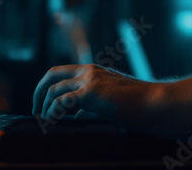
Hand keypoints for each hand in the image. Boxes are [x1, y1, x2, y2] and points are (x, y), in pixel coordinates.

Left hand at [31, 64, 159, 127]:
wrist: (156, 102)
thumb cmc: (138, 105)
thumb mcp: (109, 102)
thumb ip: (91, 105)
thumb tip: (75, 115)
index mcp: (93, 71)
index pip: (61, 72)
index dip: (47, 87)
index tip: (43, 105)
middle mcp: (89, 71)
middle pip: (51, 74)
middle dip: (38, 92)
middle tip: (35, 111)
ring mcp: (89, 80)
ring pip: (54, 89)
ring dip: (44, 105)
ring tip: (44, 121)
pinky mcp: (91, 93)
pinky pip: (62, 101)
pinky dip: (53, 111)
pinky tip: (53, 121)